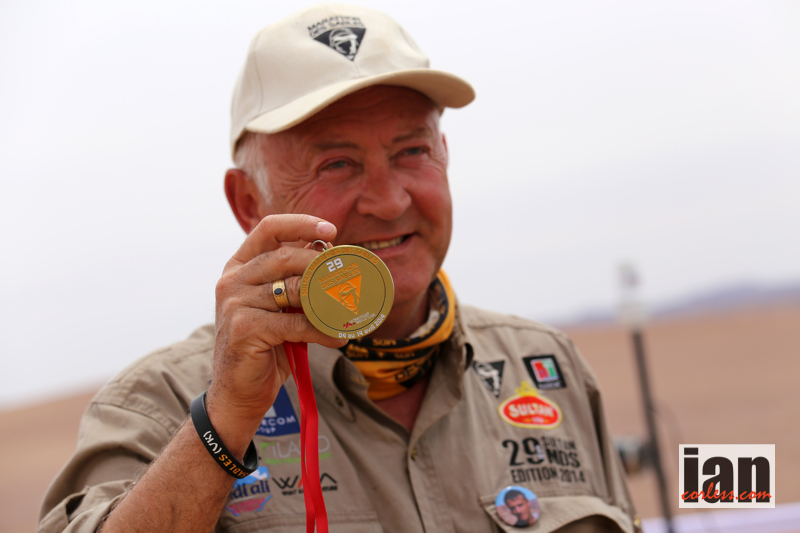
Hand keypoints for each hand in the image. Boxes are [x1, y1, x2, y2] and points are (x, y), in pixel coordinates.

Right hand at [206, 214, 345, 451]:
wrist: (238, 393)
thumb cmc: (265, 346)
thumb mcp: (279, 307)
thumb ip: (296, 280)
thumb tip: (330, 253)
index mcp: (239, 266)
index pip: (269, 228)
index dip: (301, 223)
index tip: (331, 229)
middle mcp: (232, 279)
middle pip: (286, 256)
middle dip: (323, 265)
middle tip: (351, 278)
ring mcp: (235, 302)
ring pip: (295, 289)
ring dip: (329, 301)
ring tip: (351, 312)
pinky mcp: (243, 328)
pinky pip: (296, 323)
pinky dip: (323, 330)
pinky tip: (338, 338)